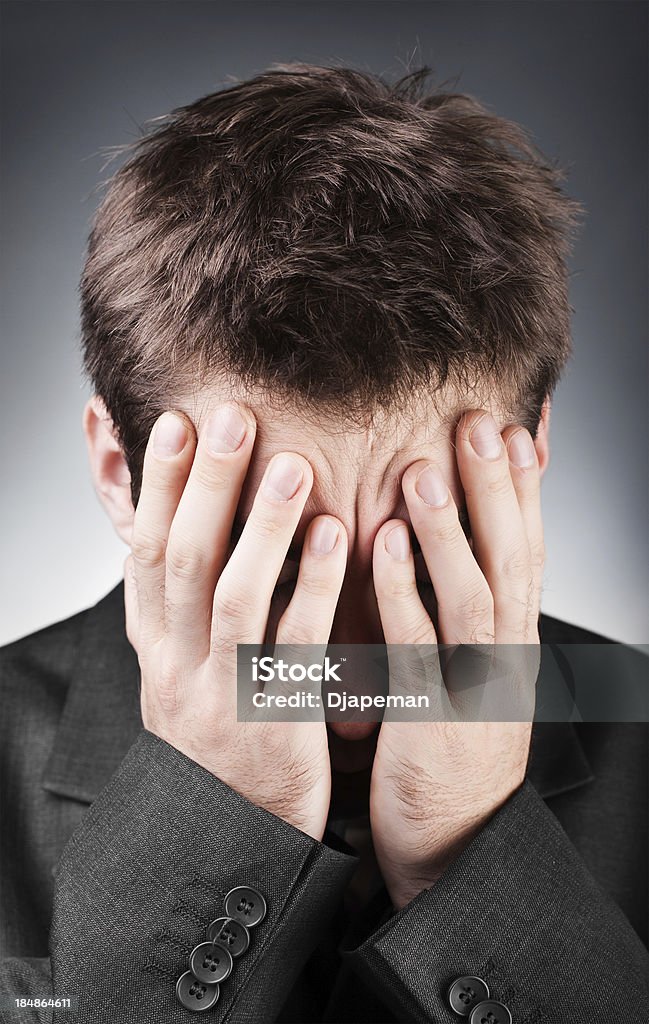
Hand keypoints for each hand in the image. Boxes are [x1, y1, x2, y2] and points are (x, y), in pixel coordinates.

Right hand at [124, 404, 346, 839]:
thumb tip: (183, 532)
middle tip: (231, 416)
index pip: (145, 554)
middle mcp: (176, 666)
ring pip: (232, 597)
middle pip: (182, 561)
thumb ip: (184, 610)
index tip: (177, 425)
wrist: (236, 839)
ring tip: (290, 463)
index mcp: (157, 649)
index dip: (158, 487)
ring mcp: (220, 696)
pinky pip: (292, 647)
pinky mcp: (272, 722)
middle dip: (204, 485)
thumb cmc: (224, 741)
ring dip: (259, 526)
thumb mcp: (184, 674)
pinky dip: (311, 586)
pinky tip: (335, 536)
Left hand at [370, 410, 542, 907]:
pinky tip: (383, 545)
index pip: (527, 550)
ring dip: (448, 532)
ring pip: (470, 597)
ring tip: (427, 470)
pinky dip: (402, 592)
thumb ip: (463, 607)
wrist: (456, 841)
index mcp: (512, 639)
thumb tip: (450, 543)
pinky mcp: (432, 722)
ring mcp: (473, 689)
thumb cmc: (453, 743)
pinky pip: (417, 649)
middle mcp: (503, 655)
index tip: (511, 429)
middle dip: (495, 490)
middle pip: (509, 559)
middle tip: (480, 423)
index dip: (522, 489)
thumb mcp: (473, 668)